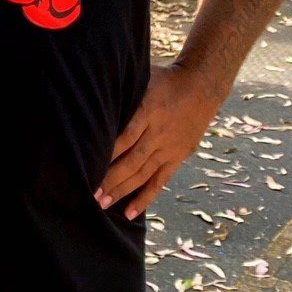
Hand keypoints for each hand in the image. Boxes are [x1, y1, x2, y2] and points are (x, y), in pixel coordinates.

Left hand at [96, 64, 217, 219]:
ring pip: (143, 174)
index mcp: (148, 111)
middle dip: (110, 180)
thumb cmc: (166, 79)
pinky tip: (130, 213)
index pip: (124, 137)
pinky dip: (145, 197)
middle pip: (131, 161)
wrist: (203, 85)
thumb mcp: (143, 78)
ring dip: (122, 191)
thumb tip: (94, 94)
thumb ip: (123, 92)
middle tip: (90, 195)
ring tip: (103, 205)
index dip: (107, 155)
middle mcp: (159, 133)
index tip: (87, 168)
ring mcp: (169, 148)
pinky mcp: (178, 157)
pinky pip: (160, 181)